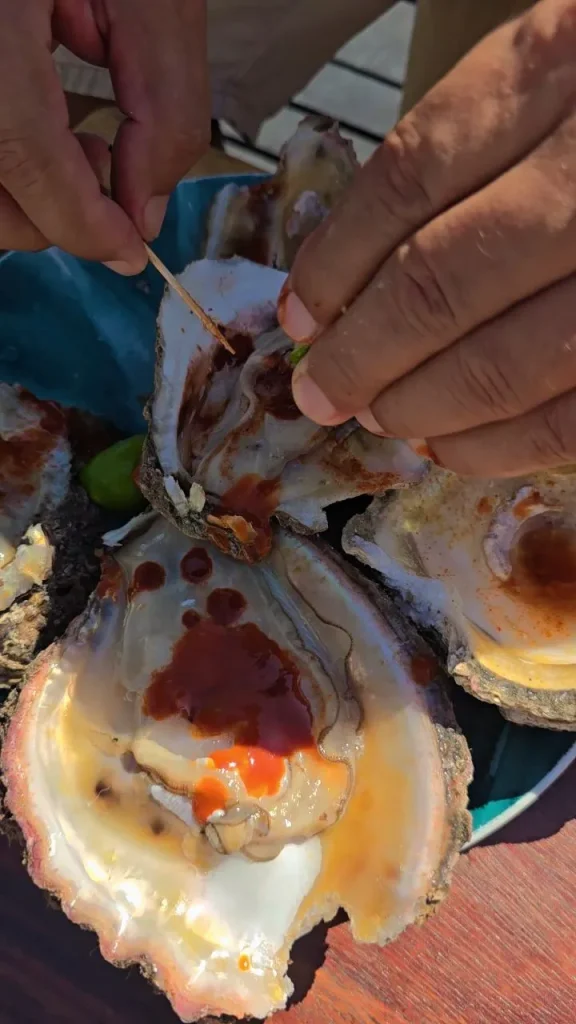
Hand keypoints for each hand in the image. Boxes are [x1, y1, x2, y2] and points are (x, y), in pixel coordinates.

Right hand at [0, 0, 208, 271]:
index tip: (127, 251)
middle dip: (51, 216)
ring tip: (76, 146)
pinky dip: (10, 168)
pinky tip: (42, 128)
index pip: (19, 150)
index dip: (77, 221)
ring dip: (27, 197)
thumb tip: (143, 210)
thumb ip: (165, 105)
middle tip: (105, 172)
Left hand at [280, 0, 575, 476]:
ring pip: (505, 363)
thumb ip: (465, 152)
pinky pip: (573, 418)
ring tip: (374, 419)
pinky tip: (450, 450)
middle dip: (362, 355)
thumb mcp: (557, 64)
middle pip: (442, 283)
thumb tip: (346, 272)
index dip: (337, 262)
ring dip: (419, 407)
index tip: (298, 313)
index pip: (411, 181)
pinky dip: (501, 448)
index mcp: (563, 64)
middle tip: (319, 393)